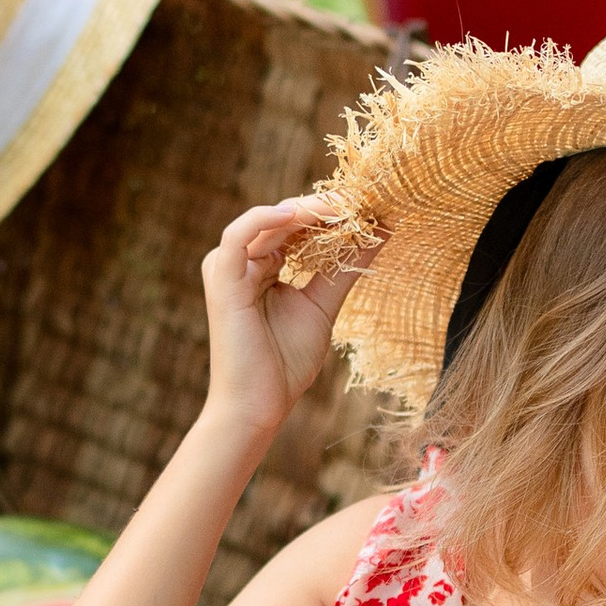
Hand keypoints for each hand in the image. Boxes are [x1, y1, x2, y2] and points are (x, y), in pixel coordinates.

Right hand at [200, 196, 380, 441]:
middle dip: (324, 208)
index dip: (332, 214)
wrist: (258, 405)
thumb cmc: (285, 363)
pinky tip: (295, 214)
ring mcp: (228, 267)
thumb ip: (348, 267)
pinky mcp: (221, 278)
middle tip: (363, 201)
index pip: (297, 226)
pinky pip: (239, 236)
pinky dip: (265, 219)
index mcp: (263, 265)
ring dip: (305, 211)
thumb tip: (383, 229)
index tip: (371, 207)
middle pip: (284, 219)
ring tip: (342, 207)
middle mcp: (243, 261)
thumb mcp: (324, 305)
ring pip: (267, 221)